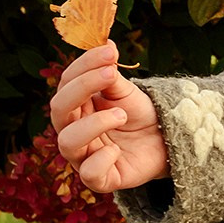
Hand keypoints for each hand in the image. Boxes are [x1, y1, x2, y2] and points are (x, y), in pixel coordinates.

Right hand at [49, 41, 169, 193]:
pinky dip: (101, 159)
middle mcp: (73, 130)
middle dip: (82, 87)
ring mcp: (84, 156)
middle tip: (111, 73)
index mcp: (76, 106)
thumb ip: (110, 74)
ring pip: (68, 142)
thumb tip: (105, 43)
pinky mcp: (100, 179)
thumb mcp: (125, 91)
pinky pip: (89, 173)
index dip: (84, 65)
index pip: (66, 83)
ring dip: (93, 123)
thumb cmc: (138, 113)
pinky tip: (116, 150)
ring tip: (121, 114)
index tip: (110, 52)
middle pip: (58, 109)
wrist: (164, 140)